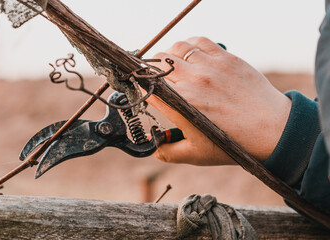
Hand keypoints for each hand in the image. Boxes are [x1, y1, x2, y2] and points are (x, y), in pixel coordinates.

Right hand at [148, 37, 290, 165]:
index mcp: (181, 105)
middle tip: (156, 79)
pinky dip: (188, 45)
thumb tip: (152, 146)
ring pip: (175, 49)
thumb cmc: (232, 143)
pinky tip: (189, 55)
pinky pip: (198, 41)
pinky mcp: (225, 58)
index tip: (145, 92)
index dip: (142, 89)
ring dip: (167, 56)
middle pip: (157, 65)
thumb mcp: (195, 155)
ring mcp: (210, 66)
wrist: (270, 129)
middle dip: (151, 72)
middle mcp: (192, 81)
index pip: (149, 88)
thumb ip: (167, 152)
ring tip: (170, 65)